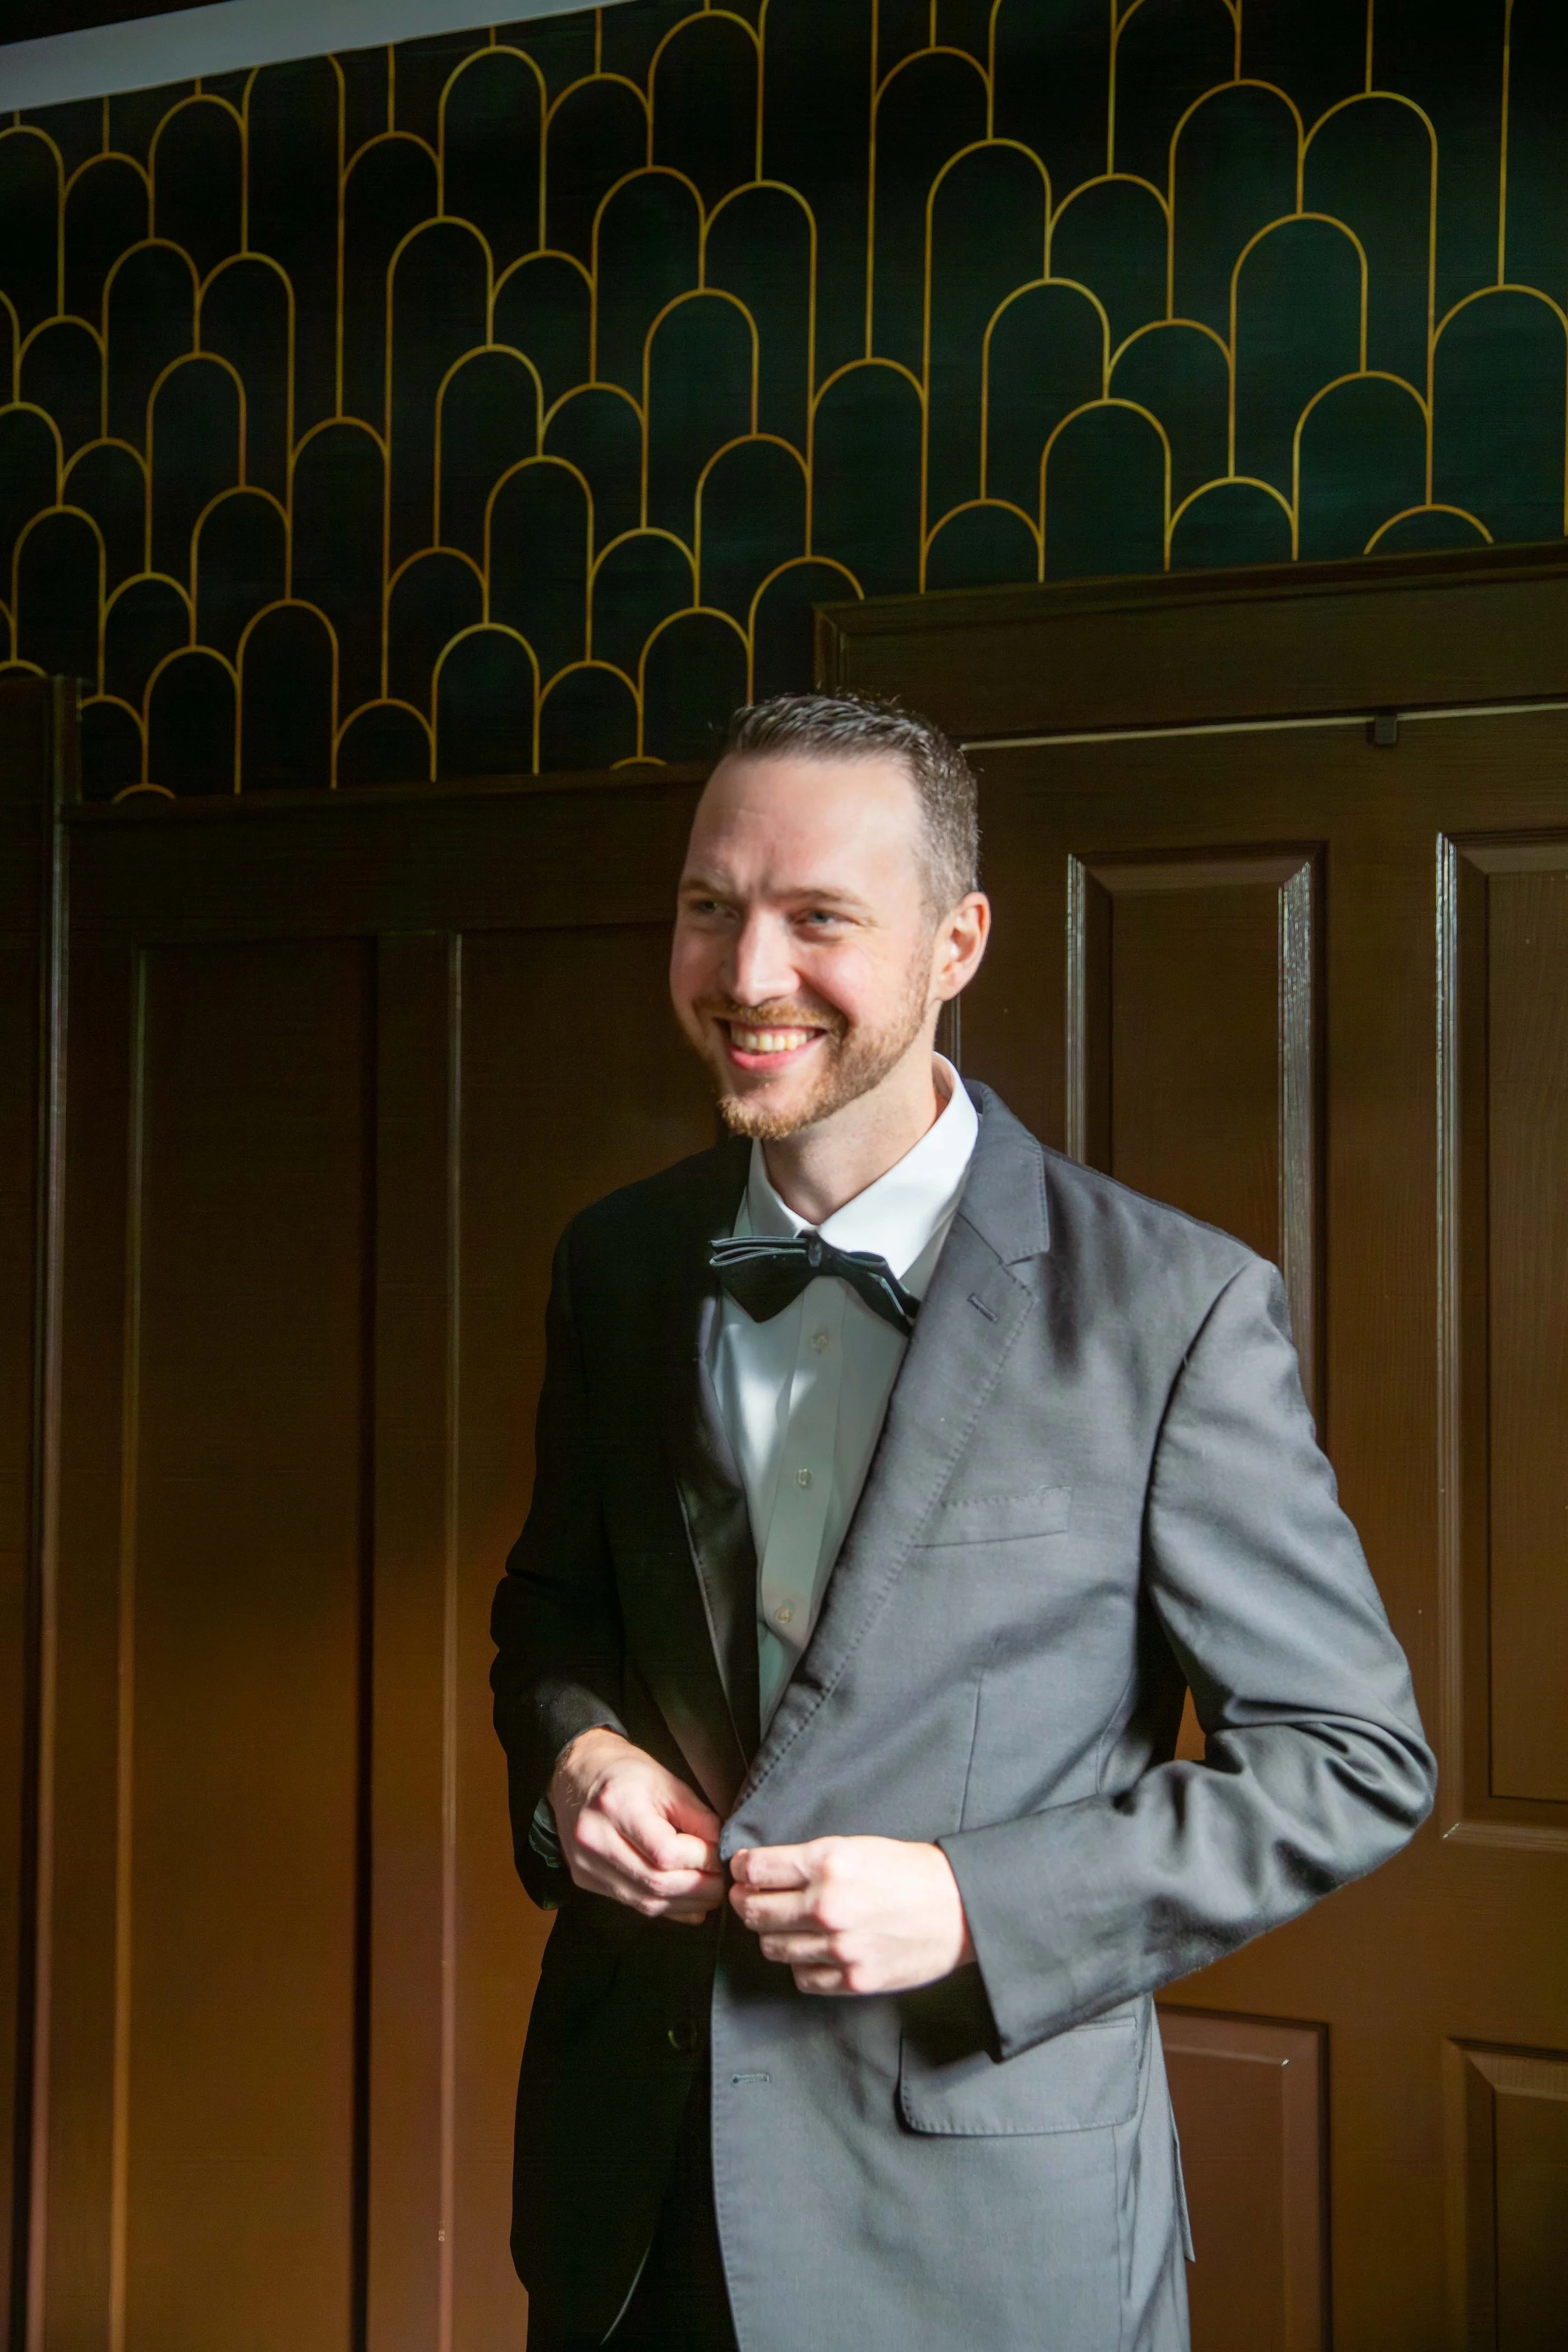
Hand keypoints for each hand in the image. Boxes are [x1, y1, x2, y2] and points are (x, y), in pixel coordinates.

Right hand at [548, 1729, 724, 1922]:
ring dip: (684, 1903)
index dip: (701, 1860)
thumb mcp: (667, 1782)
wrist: (577, 1774)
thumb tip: (722, 1851)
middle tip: (724, 1884)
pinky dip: (663, 1906)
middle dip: (699, 1889)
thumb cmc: (626, 1772)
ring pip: (644, 1902)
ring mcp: (585, 1864)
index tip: (722, 1858)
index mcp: (615, 1805)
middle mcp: (594, 1838)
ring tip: (710, 1895)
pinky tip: (685, 1902)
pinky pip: (631, 1903)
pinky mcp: (584, 1879)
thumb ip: (698, 1818)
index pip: (665, 1852)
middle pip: (655, 1883)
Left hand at [729, 1836, 974, 1993]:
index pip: (756, 1869)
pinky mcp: (853, 1979)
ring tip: (783, 1925)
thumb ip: (810, 1860)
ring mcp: (839, 1947)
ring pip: (773, 1948)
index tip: (741, 1870)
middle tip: (749, 1898)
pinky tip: (812, 1950)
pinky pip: (802, 1977)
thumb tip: (762, 1870)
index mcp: (828, 1863)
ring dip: (772, 1935)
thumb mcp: (858, 1846)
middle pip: (755, 1911)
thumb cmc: (911, 1871)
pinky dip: (801, 1965)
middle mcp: (827, 1905)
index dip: (741, 1868)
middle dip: (746, 1902)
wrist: (960, 1908)